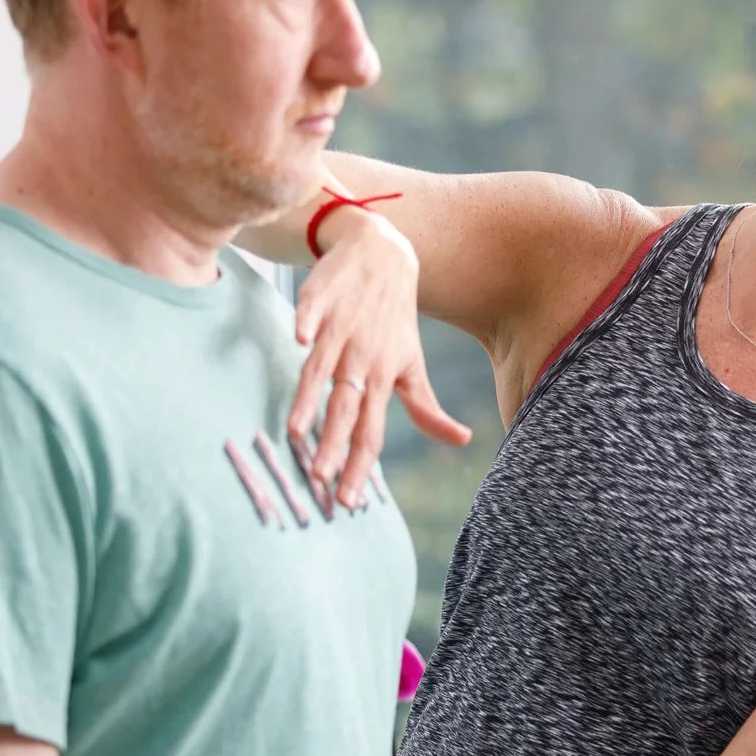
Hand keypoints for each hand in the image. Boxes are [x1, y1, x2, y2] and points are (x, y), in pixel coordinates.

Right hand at [284, 208, 471, 510]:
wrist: (384, 254)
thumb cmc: (394, 319)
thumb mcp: (412, 363)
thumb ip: (426, 406)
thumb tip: (461, 440)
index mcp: (383, 377)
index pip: (372, 431)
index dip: (360, 466)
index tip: (347, 501)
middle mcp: (361, 357)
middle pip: (346, 408)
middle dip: (333, 444)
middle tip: (319, 478)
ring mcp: (340, 328)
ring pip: (323, 369)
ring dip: (310, 398)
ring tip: (295, 430)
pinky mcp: (321, 299)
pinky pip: (312, 313)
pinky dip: (307, 324)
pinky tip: (300, 339)